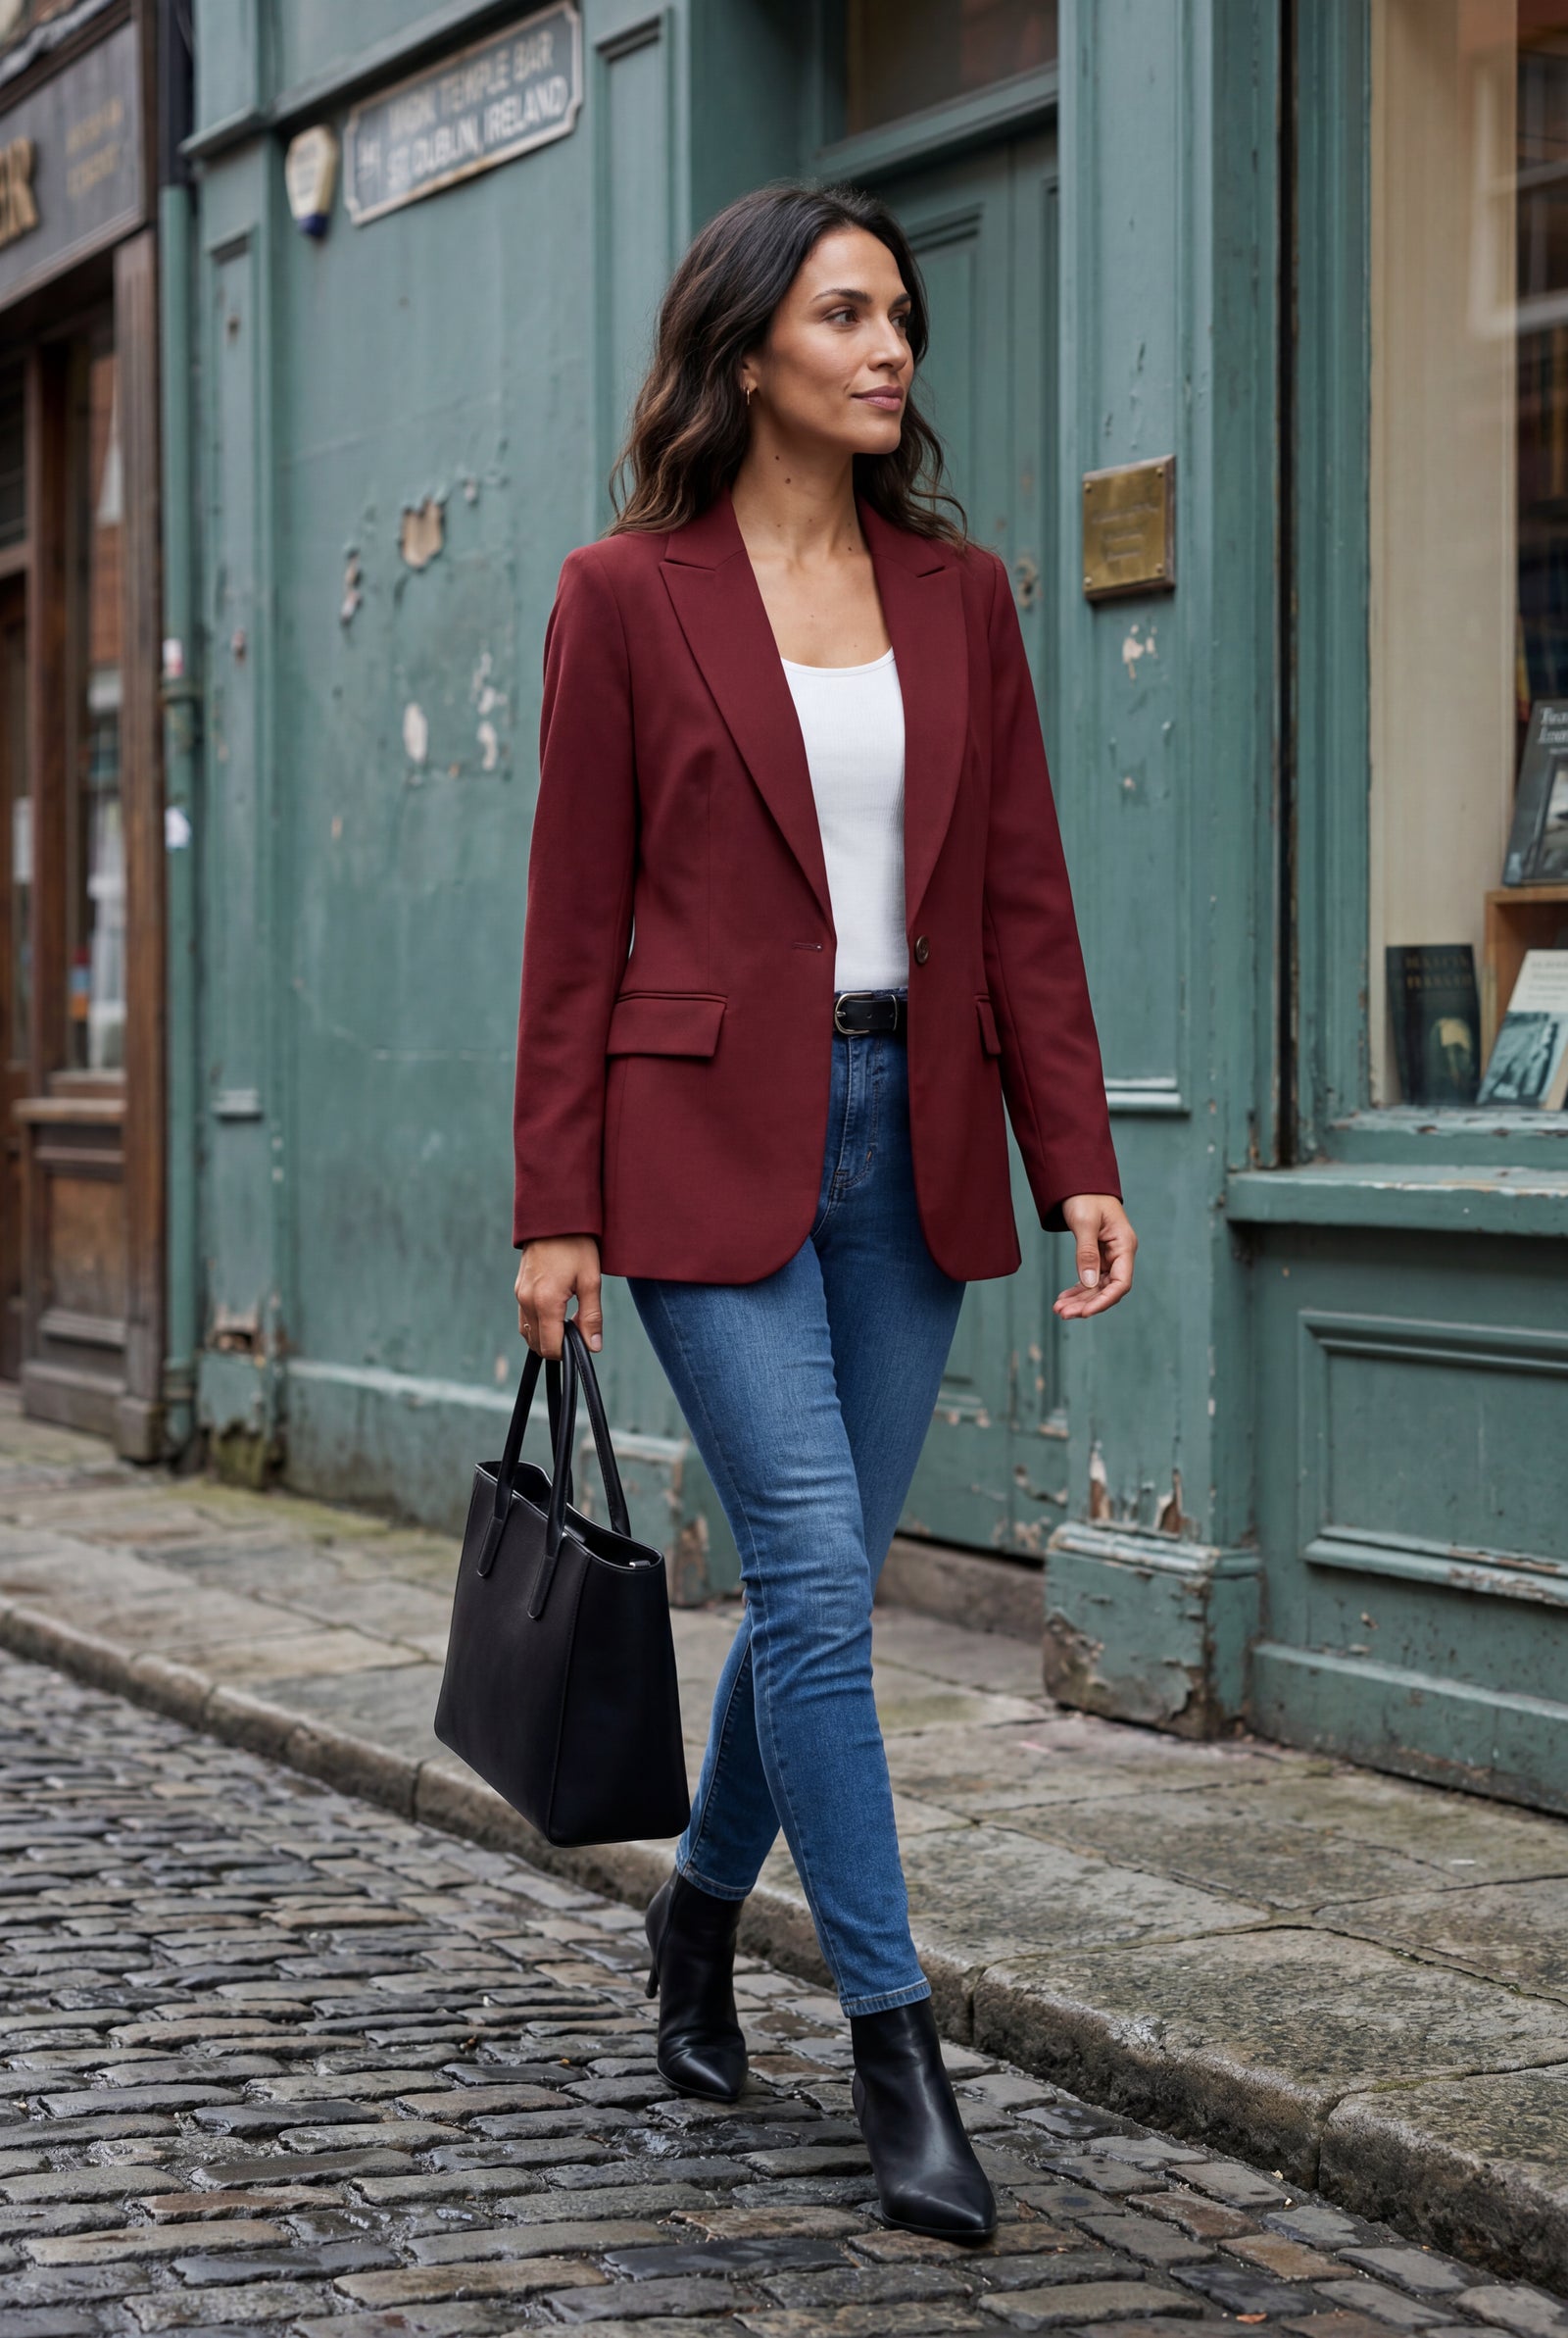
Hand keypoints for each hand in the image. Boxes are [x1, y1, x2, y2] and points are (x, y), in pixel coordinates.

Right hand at [515, 1236, 602, 1357]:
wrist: (554, 1217)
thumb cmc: (576, 1245)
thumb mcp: (591, 1280)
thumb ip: (592, 1317)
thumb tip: (593, 1347)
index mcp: (545, 1301)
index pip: (550, 1347)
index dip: (567, 1353)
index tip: (582, 1342)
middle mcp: (526, 1301)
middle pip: (536, 1344)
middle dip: (557, 1345)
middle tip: (578, 1330)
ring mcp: (519, 1294)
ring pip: (528, 1332)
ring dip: (546, 1336)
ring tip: (568, 1322)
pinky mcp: (518, 1288)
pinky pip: (524, 1318)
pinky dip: (538, 1324)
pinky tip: (555, 1314)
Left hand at [1052, 1195, 1136, 1319]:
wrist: (1081, 1182)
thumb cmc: (1086, 1197)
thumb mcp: (1085, 1223)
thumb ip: (1087, 1253)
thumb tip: (1088, 1283)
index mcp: (1125, 1245)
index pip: (1121, 1283)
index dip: (1104, 1301)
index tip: (1084, 1313)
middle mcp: (1120, 1254)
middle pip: (1107, 1289)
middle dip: (1086, 1303)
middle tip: (1062, 1313)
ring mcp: (1110, 1256)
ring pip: (1097, 1287)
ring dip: (1079, 1300)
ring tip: (1058, 1309)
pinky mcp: (1098, 1256)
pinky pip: (1090, 1279)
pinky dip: (1077, 1290)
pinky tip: (1063, 1298)